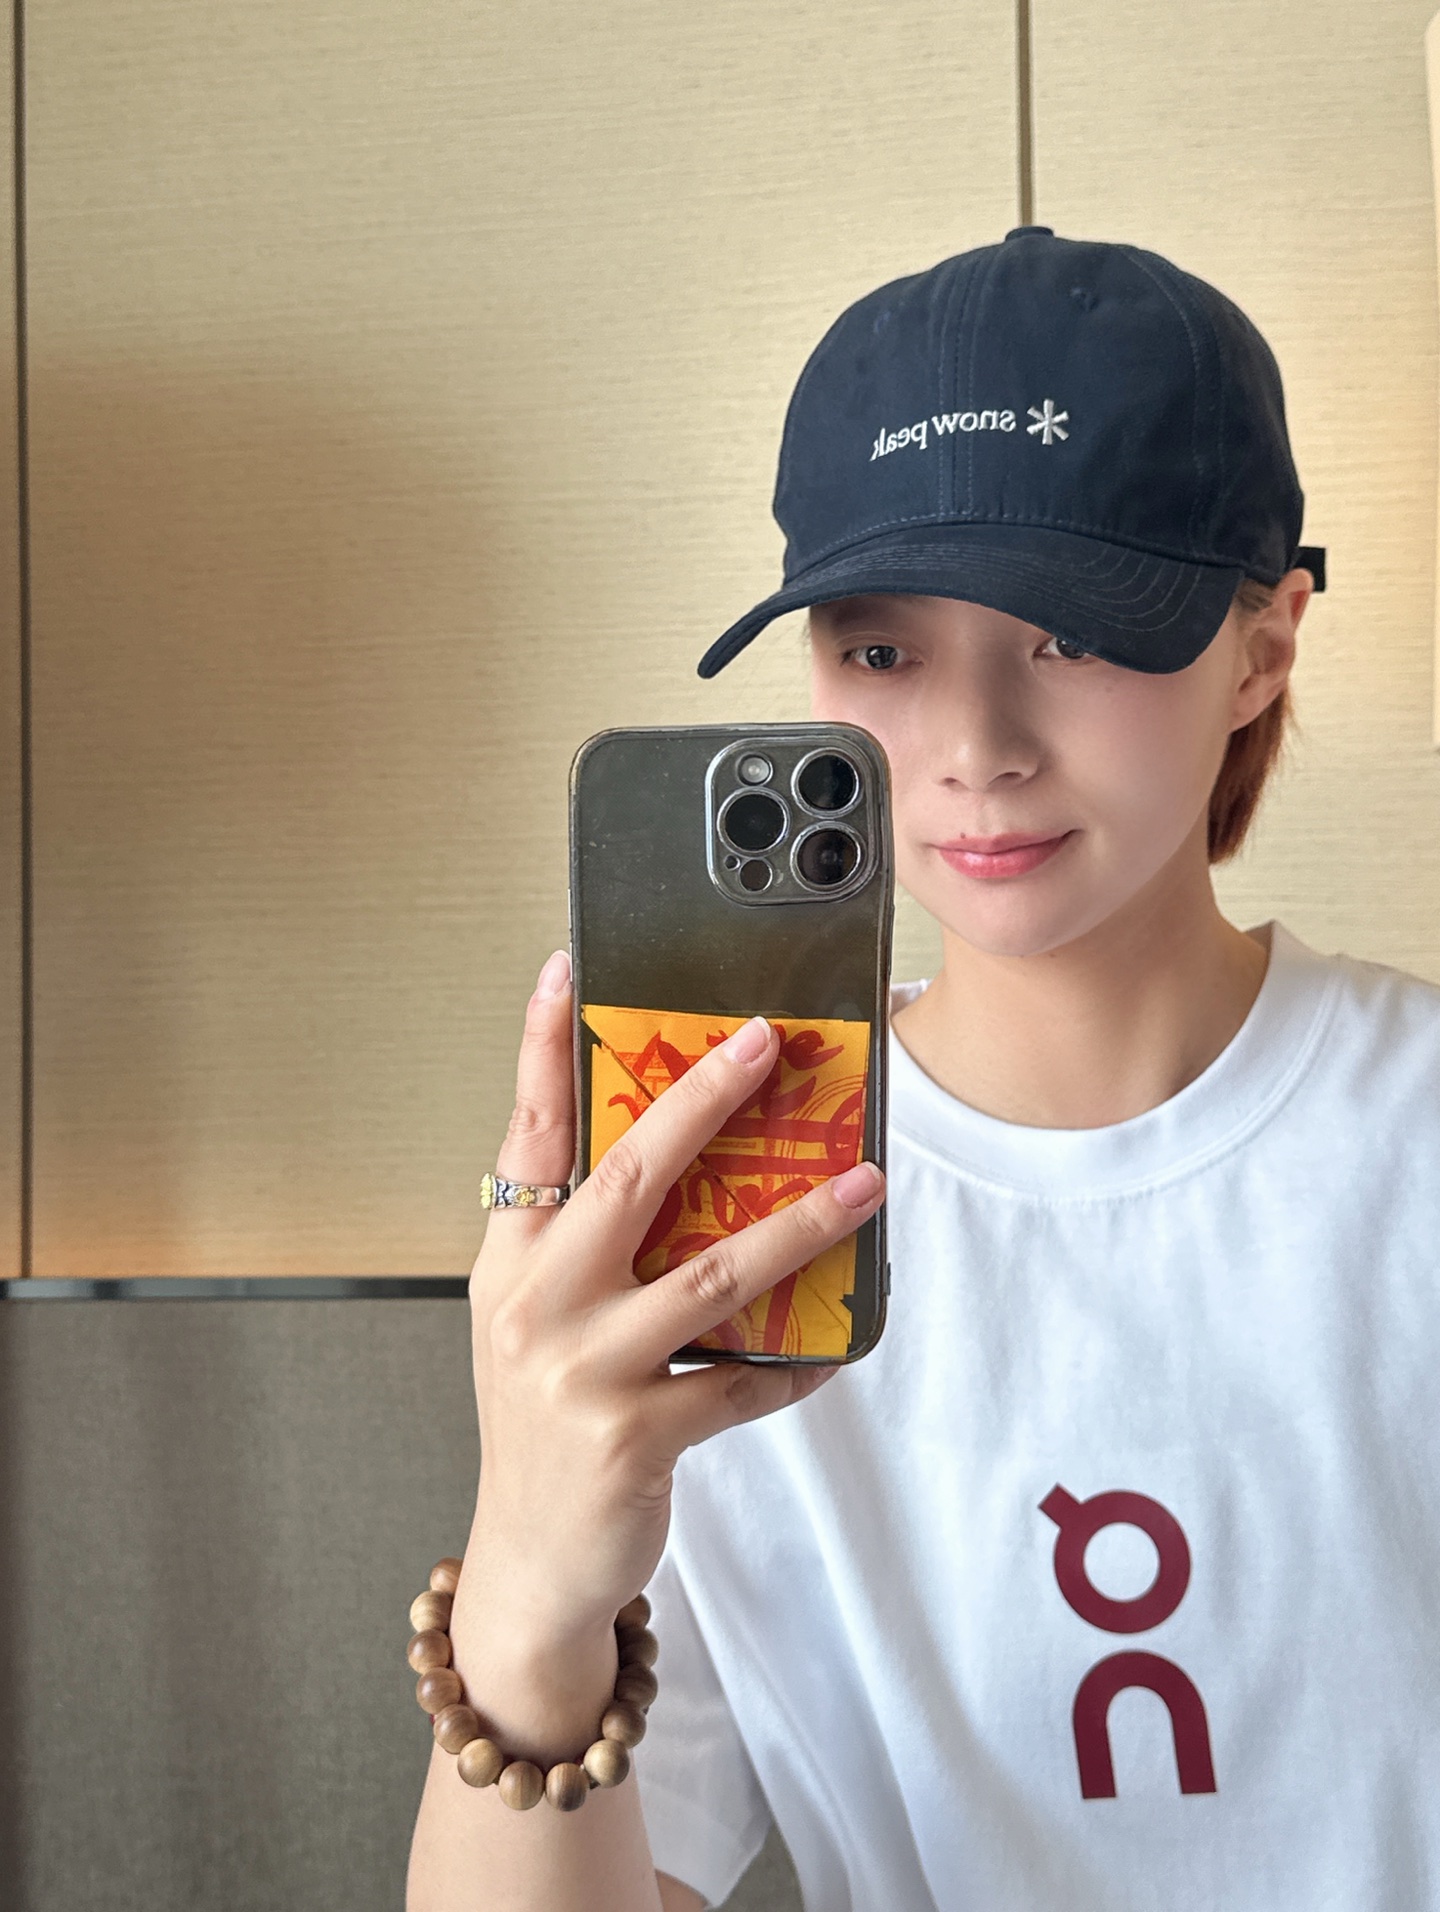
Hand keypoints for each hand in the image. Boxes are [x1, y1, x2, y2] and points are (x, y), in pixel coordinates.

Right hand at [465, 947, 884, 1650]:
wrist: (529, 1561)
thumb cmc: (544, 1421)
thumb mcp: (539, 1320)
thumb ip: (585, 1246)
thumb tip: (684, 1162)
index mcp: (509, 1262)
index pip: (527, 1133)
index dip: (544, 1047)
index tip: (569, 969)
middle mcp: (535, 1305)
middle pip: (629, 1177)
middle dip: (702, 1101)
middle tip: (765, 1042)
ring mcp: (581, 1373)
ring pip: (709, 1275)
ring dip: (797, 1225)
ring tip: (864, 1183)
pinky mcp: (633, 1438)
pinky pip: (738, 1384)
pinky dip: (792, 1364)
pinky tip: (832, 1348)